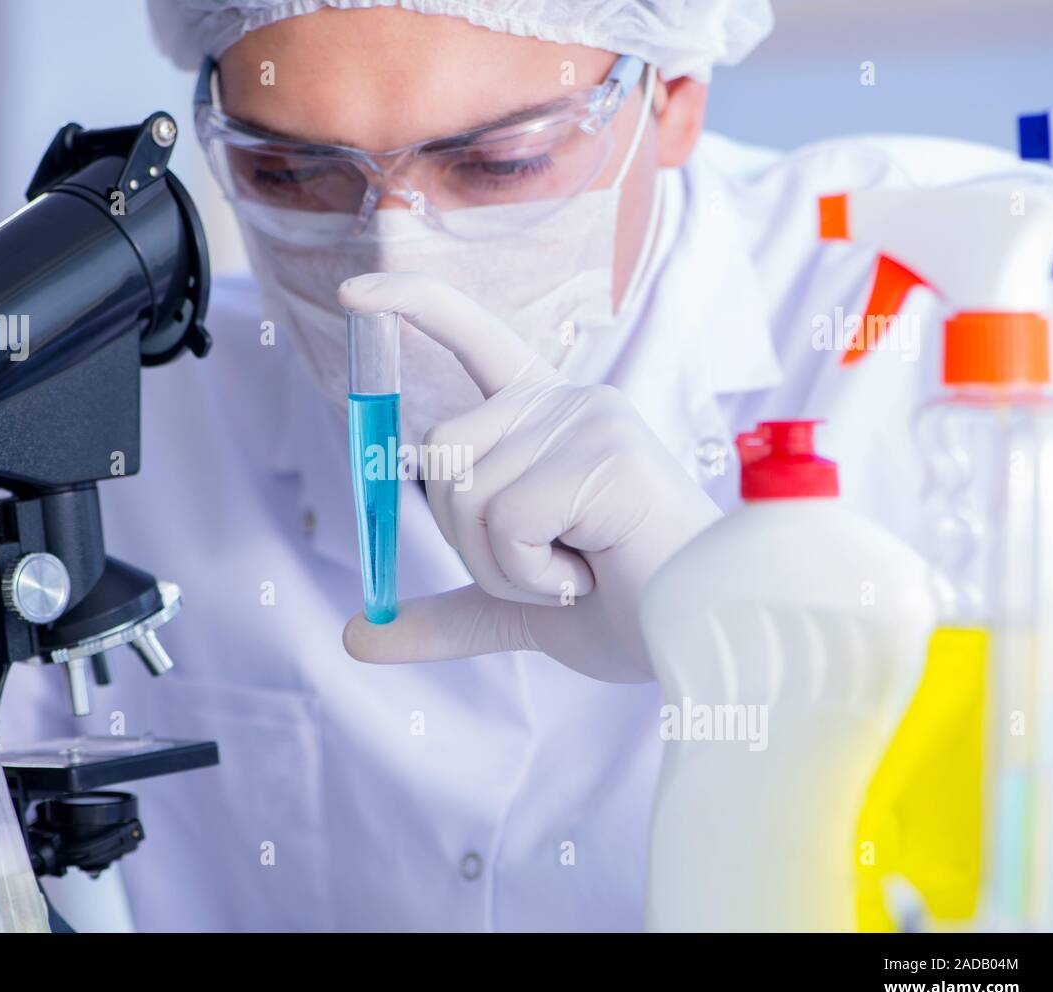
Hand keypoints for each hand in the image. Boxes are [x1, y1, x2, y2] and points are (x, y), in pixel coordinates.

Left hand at [337, 272, 720, 682]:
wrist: (699, 638)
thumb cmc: (625, 609)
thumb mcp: (513, 606)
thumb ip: (442, 615)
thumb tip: (356, 637)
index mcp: (544, 416)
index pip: (473, 338)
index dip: (414, 305)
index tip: (352, 292)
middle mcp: (566, 401)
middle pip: (437, 453)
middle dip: (468, 539)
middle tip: (550, 566)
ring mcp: (588, 420)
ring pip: (462, 491)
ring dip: (501, 564)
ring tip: (576, 571)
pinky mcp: (605, 454)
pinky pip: (506, 520)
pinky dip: (528, 572)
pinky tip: (589, 574)